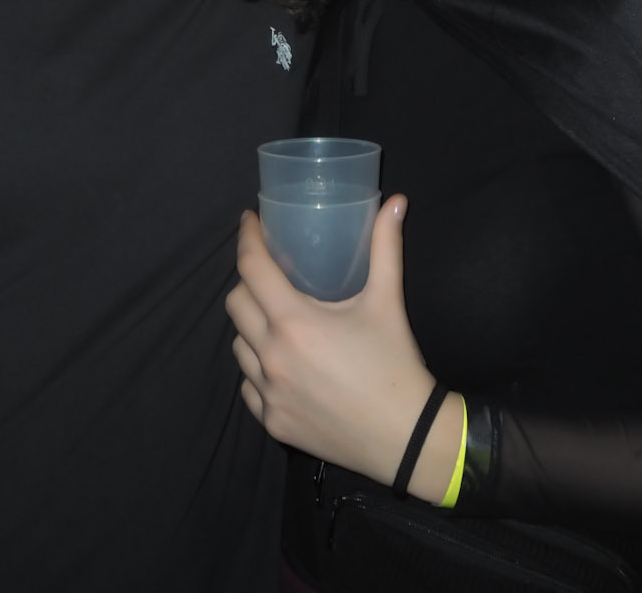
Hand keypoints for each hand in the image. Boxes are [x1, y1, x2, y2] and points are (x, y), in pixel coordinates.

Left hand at [226, 197, 449, 496]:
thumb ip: (386, 247)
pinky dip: (258, 369)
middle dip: (248, 282)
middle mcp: (271, 357)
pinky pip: (249, 385)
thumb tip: (395, 201)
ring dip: (251, 327)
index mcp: (294, 323)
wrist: (407, 439)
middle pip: (235, 304)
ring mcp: (268, 393)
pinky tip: (282, 364)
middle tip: (271, 274)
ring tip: (276, 319)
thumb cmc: (396, 365)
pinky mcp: (271, 421)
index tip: (249, 221)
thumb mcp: (388, 302)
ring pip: (238, 345)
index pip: (252, 268)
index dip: (246, 238)